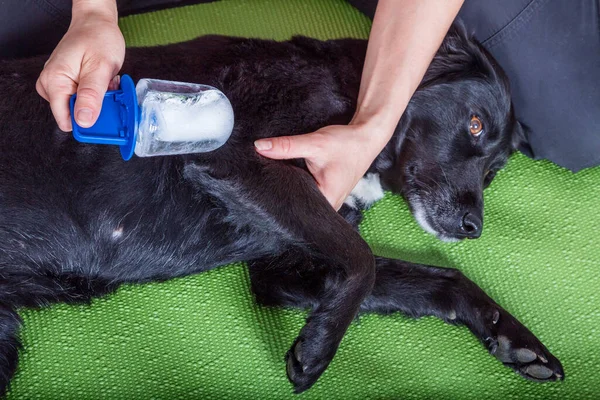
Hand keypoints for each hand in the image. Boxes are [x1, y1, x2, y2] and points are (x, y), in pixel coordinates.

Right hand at [36, 6, 124, 131]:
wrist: (96, 22)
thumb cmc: (98, 39)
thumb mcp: (101, 68)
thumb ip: (92, 96)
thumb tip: (83, 121)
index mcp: (55, 82)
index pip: (66, 119)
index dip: (88, 120)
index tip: (103, 109)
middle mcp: (50, 84)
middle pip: (74, 114)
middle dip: (95, 106)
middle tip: (105, 87)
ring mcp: (56, 83)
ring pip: (80, 107)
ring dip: (97, 99)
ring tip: (104, 80)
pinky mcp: (65, 83)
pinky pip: (81, 98)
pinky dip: (95, 93)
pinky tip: (100, 80)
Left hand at [254, 123, 388, 210]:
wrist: (366, 137)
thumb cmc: (346, 143)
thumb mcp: (315, 143)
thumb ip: (287, 146)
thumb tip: (259, 147)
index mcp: (327, 201)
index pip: (294, 209)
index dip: (276, 199)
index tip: (259, 191)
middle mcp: (329, 205)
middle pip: (296, 205)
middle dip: (280, 194)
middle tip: (261, 183)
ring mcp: (329, 200)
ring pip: (301, 199)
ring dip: (289, 189)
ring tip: (271, 180)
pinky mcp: (328, 192)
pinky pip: (308, 193)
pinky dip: (297, 185)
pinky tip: (286, 177)